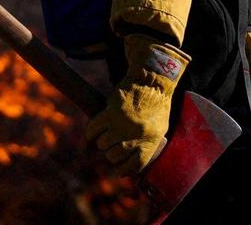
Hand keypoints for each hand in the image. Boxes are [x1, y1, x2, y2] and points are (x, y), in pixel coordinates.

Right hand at [85, 34, 188, 174]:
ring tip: (105, 134)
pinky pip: (94, 129)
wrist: (153, 80)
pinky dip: (91, 132)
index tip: (117, 169)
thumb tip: (133, 163)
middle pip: (114, 155)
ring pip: (103, 144)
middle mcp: (136, 135)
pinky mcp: (111, 112)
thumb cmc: (157, 104)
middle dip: (110, 153)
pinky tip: (93, 132)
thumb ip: (148, 145)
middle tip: (111, 146)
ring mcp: (123, 124)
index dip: (123, 170)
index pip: (134, 165)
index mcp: (151, 140)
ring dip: (102, 141)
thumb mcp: (160, 127)